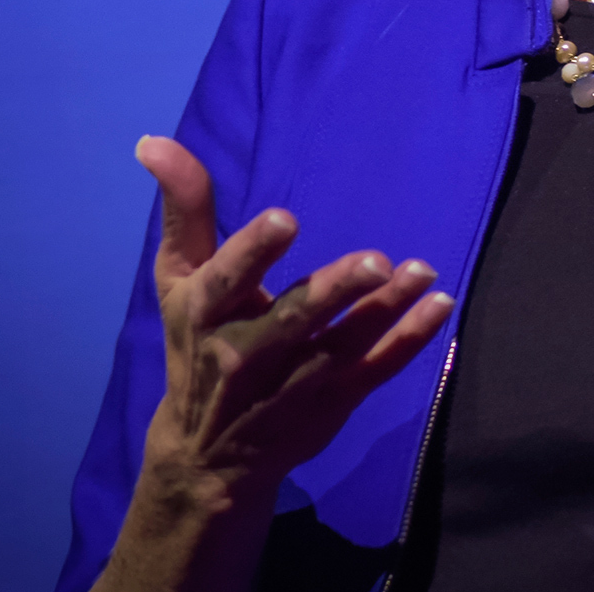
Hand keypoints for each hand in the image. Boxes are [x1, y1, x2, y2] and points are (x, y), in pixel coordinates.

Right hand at [127, 136, 451, 521]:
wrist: (206, 454)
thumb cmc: (194, 343)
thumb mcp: (177, 279)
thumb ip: (184, 210)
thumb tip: (154, 140)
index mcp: (206, 311)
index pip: (228, 278)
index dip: (255, 251)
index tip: (286, 220)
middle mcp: (248, 351)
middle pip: (293, 318)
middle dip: (334, 291)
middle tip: (376, 262)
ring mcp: (296, 380)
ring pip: (344, 343)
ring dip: (386, 309)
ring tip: (423, 272)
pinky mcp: (332, 402)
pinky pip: (377, 369)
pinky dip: (411, 340)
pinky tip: (439, 306)